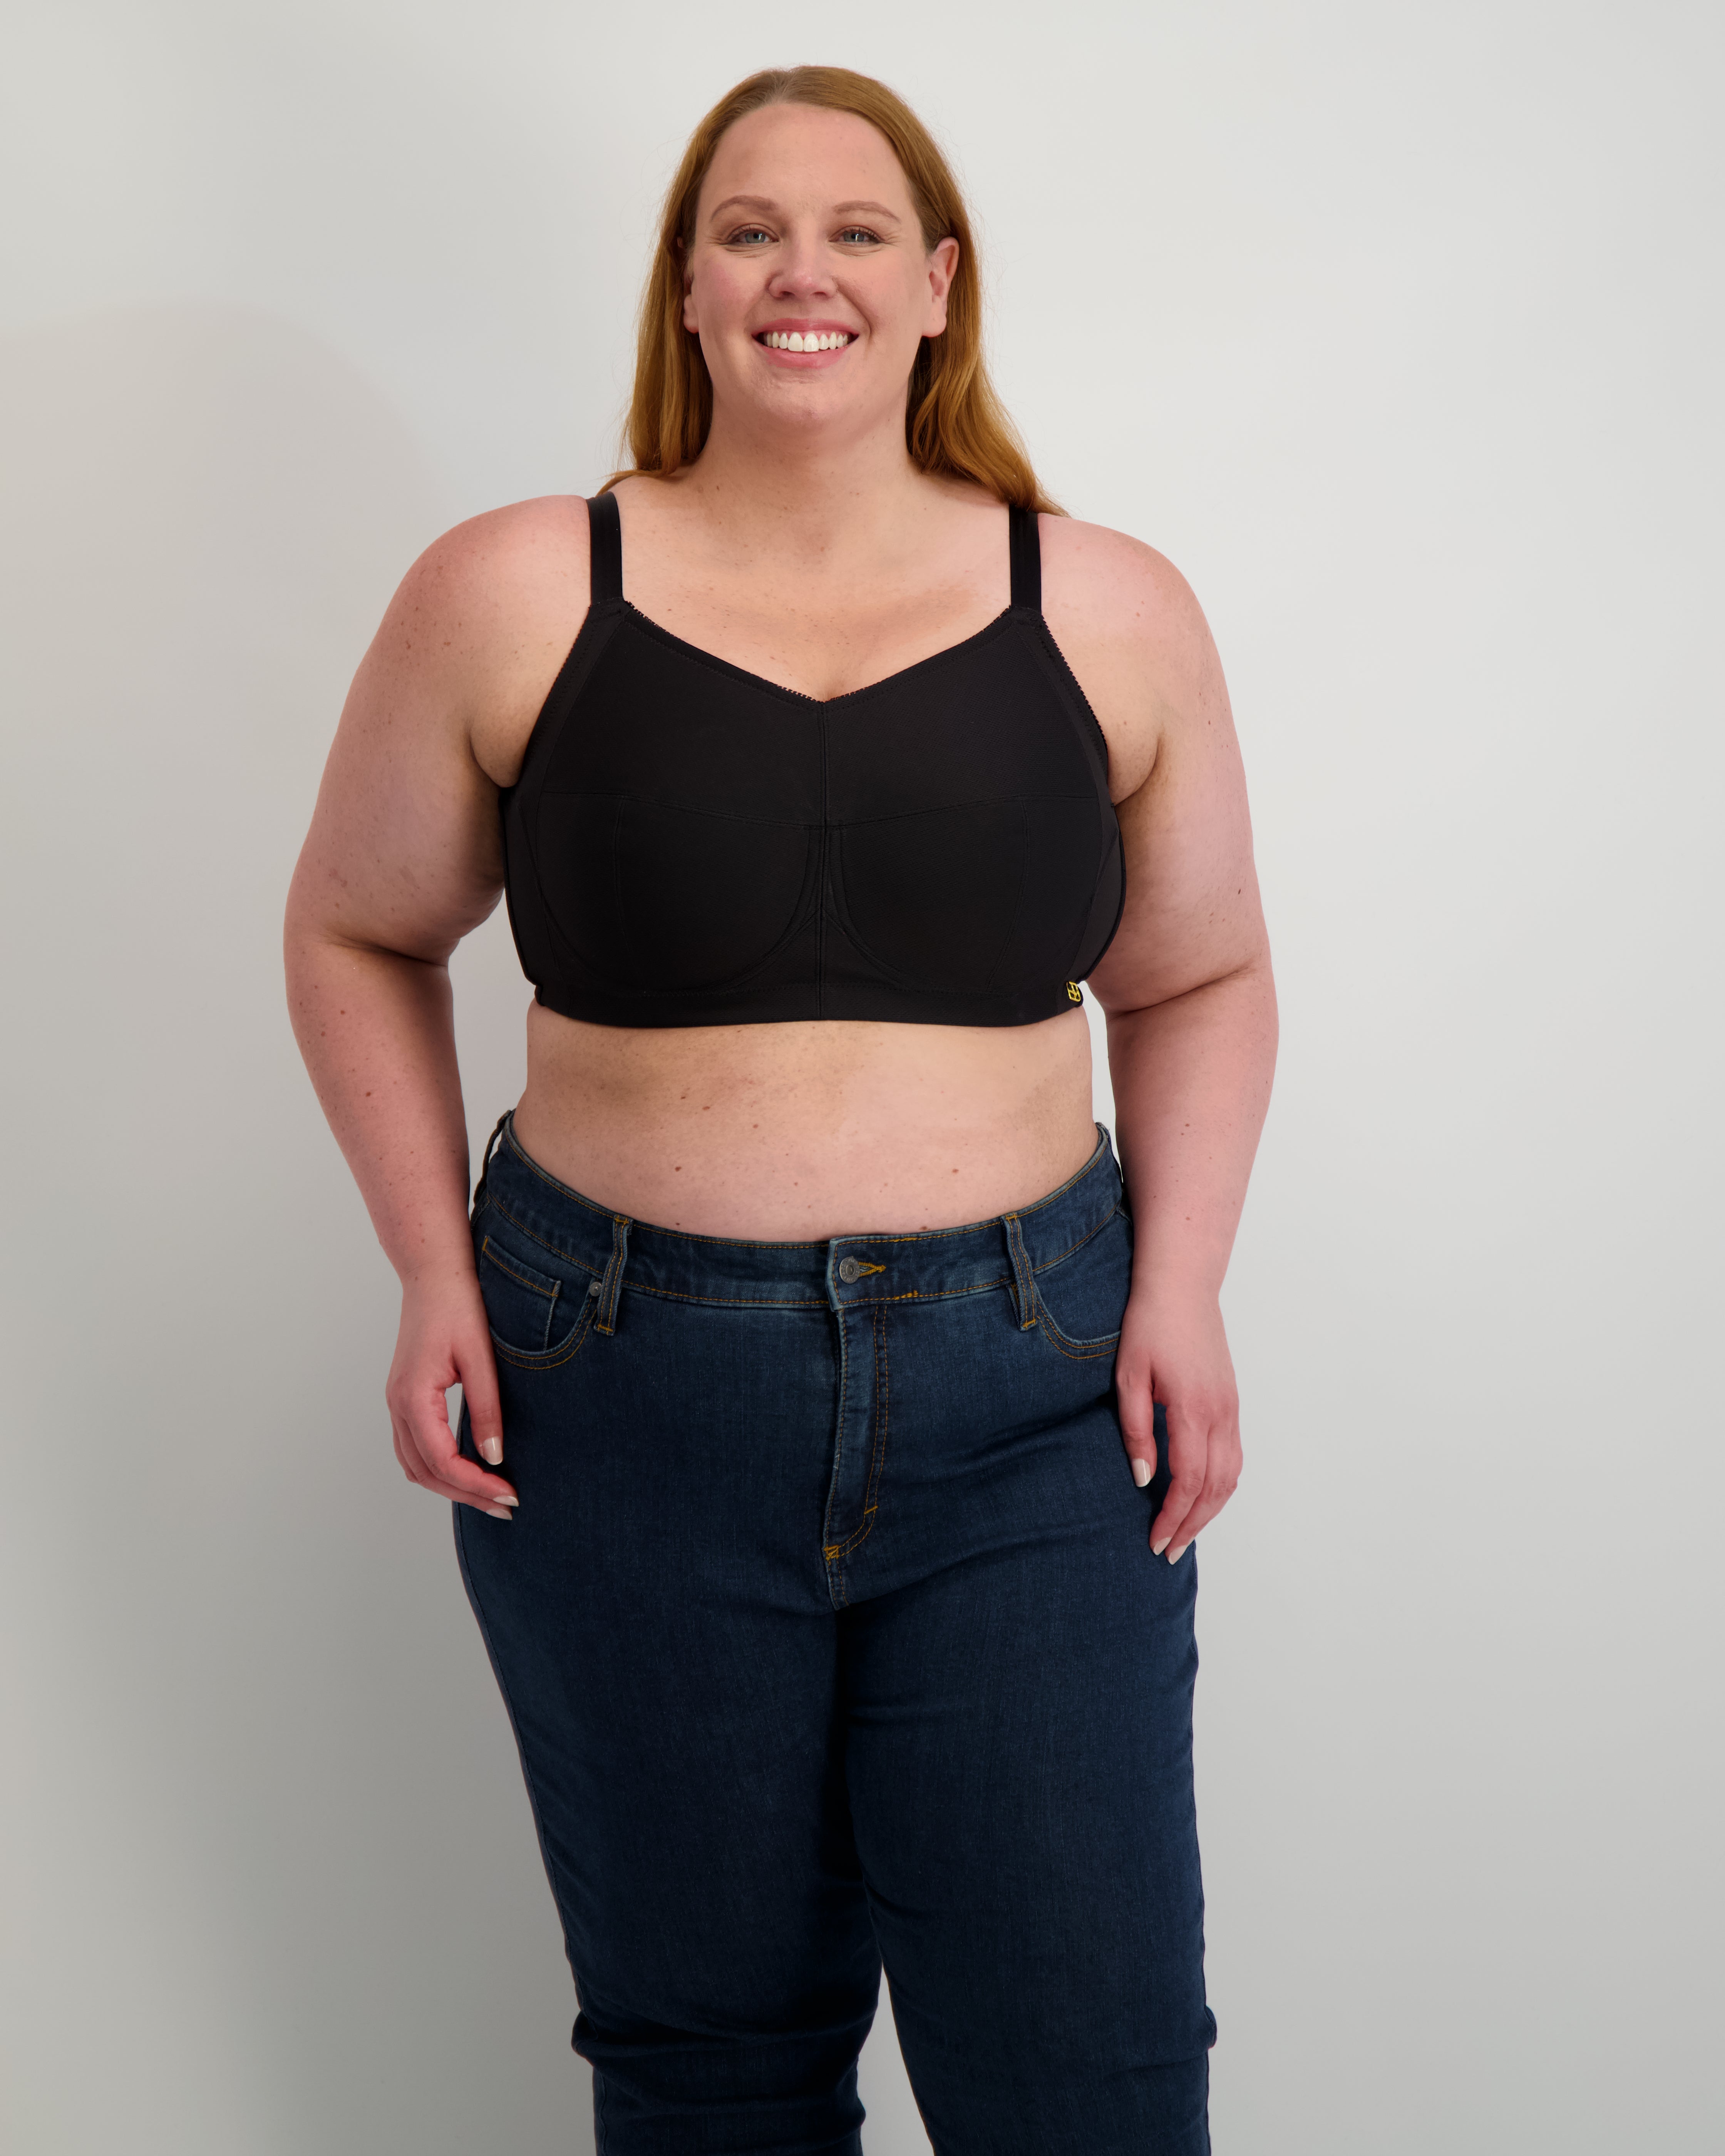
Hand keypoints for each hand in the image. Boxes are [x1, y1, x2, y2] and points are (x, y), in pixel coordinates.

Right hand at [384, 1269, 516, 1518]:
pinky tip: (467, 1470)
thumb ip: (487, 1410)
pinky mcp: (405, 1397)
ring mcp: (397, 1403)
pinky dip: (437, 1467)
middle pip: (425, 1472)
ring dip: (450, 1486)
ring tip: (489, 1496)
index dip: (477, 1485)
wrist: (434, 1275)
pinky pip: (413, 1447)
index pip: (443, 1461)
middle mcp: (398, 1405)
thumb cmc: (459, 1307)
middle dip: (466, 1495)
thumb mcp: (481, 1359)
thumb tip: (494, 1458)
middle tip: (506, 1507)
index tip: (510, 1495)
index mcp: (414, 1397)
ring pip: (415, 1465)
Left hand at [1115, 1284, 1240, 1562]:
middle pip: (1216, 1488)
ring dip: (1210, 1510)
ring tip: (1184, 1532)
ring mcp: (1231, 1409)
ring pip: (1231, 1476)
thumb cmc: (1149, 1325)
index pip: (1189, 1481)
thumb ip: (1136, 1430)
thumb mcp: (1129, 1377)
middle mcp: (1221, 1414)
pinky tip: (1202, 1496)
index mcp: (1194, 1409)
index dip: (1173, 1516)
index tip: (1155, 1540)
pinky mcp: (1232, 1403)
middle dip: (1192, 1524)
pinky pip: (1234, 1456)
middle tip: (1167, 1550)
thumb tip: (1144, 1479)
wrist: (1182, 1287)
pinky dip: (1221, 1486)